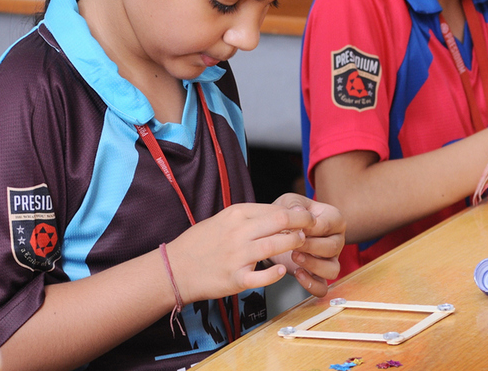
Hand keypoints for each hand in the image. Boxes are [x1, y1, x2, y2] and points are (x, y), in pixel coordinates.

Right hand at [166, 203, 317, 303]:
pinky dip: (274, 274)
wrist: (175, 268)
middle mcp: (238, 232)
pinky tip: (282, 271)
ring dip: (293, 244)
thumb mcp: (225, 219)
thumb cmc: (202, 242)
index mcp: (236, 214)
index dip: (296, 213)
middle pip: (280, 222)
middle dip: (302, 224)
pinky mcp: (234, 279)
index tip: (307, 216)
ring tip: (302, 244)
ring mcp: (236, 256)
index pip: (275, 209)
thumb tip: (283, 213)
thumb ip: (251, 216)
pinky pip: (260, 277)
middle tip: (312, 227)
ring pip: (274, 246)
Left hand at [271, 194, 345, 296]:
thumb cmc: (288, 214)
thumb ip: (294, 204)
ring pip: (333, 270)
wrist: (276, 231)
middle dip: (310, 246)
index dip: (310, 227)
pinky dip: (311, 284)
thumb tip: (299, 212)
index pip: (328, 225)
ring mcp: (330, 259)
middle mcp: (337, 240)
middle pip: (333, 247)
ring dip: (313, 265)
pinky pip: (322, 288)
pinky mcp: (319, 276)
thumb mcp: (289, 202)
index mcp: (335, 219)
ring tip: (295, 257)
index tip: (294, 227)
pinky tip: (297, 273)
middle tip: (293, 243)